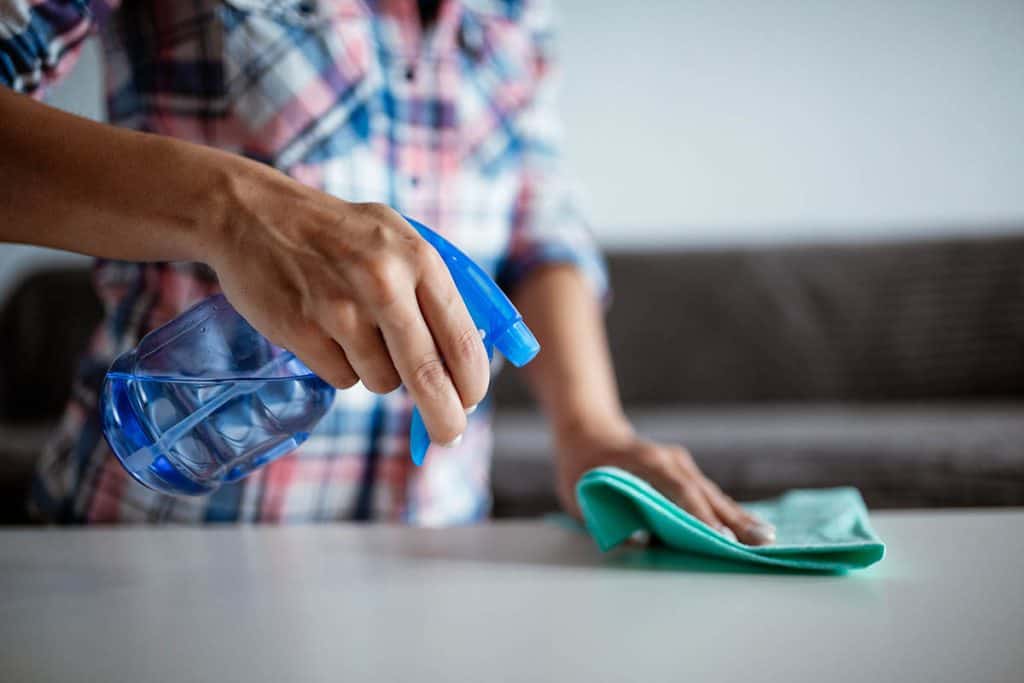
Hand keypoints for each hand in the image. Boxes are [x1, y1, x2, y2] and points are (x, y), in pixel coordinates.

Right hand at [207, 163, 489, 445]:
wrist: (252, 212)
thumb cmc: (338, 233)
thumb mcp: (399, 239)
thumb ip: (433, 291)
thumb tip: (466, 359)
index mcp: (419, 258)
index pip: (461, 339)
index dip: (472, 381)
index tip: (471, 400)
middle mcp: (383, 283)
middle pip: (426, 376)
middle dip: (444, 416)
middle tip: (449, 435)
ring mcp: (338, 308)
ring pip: (382, 381)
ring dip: (378, 371)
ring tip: (355, 329)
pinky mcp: (300, 330)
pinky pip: (341, 379)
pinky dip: (340, 366)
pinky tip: (326, 331)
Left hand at [555, 419, 775, 544]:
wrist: (588, 433)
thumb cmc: (581, 468)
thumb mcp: (583, 495)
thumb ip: (608, 518)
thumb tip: (640, 543)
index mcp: (645, 462)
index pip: (678, 490)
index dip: (700, 515)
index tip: (721, 538)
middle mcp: (668, 459)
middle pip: (704, 492)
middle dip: (733, 518)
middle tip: (761, 541)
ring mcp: (679, 463)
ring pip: (711, 492)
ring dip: (738, 515)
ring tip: (765, 537)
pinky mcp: (683, 471)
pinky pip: (707, 492)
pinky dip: (727, 509)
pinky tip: (749, 526)